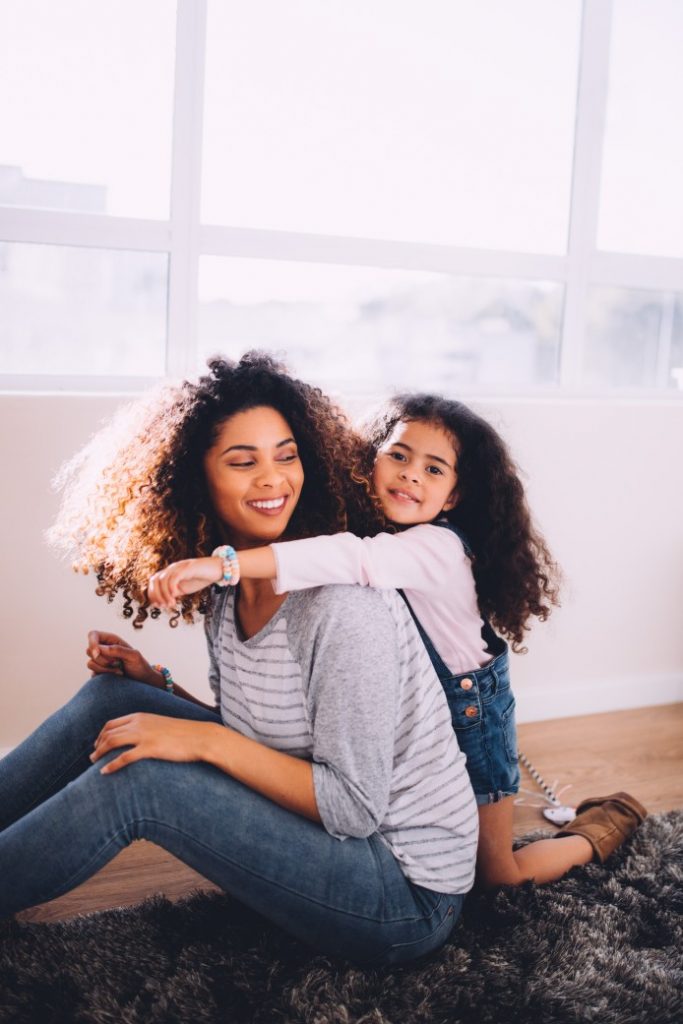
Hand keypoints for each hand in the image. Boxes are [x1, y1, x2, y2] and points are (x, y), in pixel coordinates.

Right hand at [86, 631, 160, 687]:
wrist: (142, 681)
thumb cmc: (140, 666)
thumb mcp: (134, 655)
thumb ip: (118, 650)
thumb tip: (100, 649)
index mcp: (111, 640)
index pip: (93, 635)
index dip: (92, 643)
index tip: (97, 653)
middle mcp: (104, 649)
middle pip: (89, 650)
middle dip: (102, 659)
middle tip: (117, 662)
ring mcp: (100, 661)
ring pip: (90, 663)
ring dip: (105, 669)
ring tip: (119, 671)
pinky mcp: (99, 673)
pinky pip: (93, 674)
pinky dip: (104, 676)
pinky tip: (115, 676)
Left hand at [89, 712, 215, 773]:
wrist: (200, 736)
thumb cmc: (184, 733)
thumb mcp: (162, 725)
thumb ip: (148, 728)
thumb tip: (139, 737)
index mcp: (141, 716)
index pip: (112, 723)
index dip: (101, 734)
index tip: (97, 744)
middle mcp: (139, 723)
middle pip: (109, 732)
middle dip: (97, 744)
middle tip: (92, 756)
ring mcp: (144, 735)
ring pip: (112, 742)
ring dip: (99, 753)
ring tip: (93, 763)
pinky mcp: (149, 749)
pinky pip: (124, 757)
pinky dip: (111, 765)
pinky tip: (104, 772)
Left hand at [148, 557, 223, 609]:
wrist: (218, 569)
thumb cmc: (202, 577)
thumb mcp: (185, 588)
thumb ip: (174, 592)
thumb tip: (162, 601)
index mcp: (170, 573)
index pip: (154, 582)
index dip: (152, 594)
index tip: (158, 606)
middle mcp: (172, 568)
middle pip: (155, 580)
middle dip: (156, 595)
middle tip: (163, 606)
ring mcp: (179, 567)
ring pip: (163, 580)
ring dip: (164, 594)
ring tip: (171, 603)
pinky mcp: (188, 567)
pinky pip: (175, 577)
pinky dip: (171, 587)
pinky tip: (175, 595)